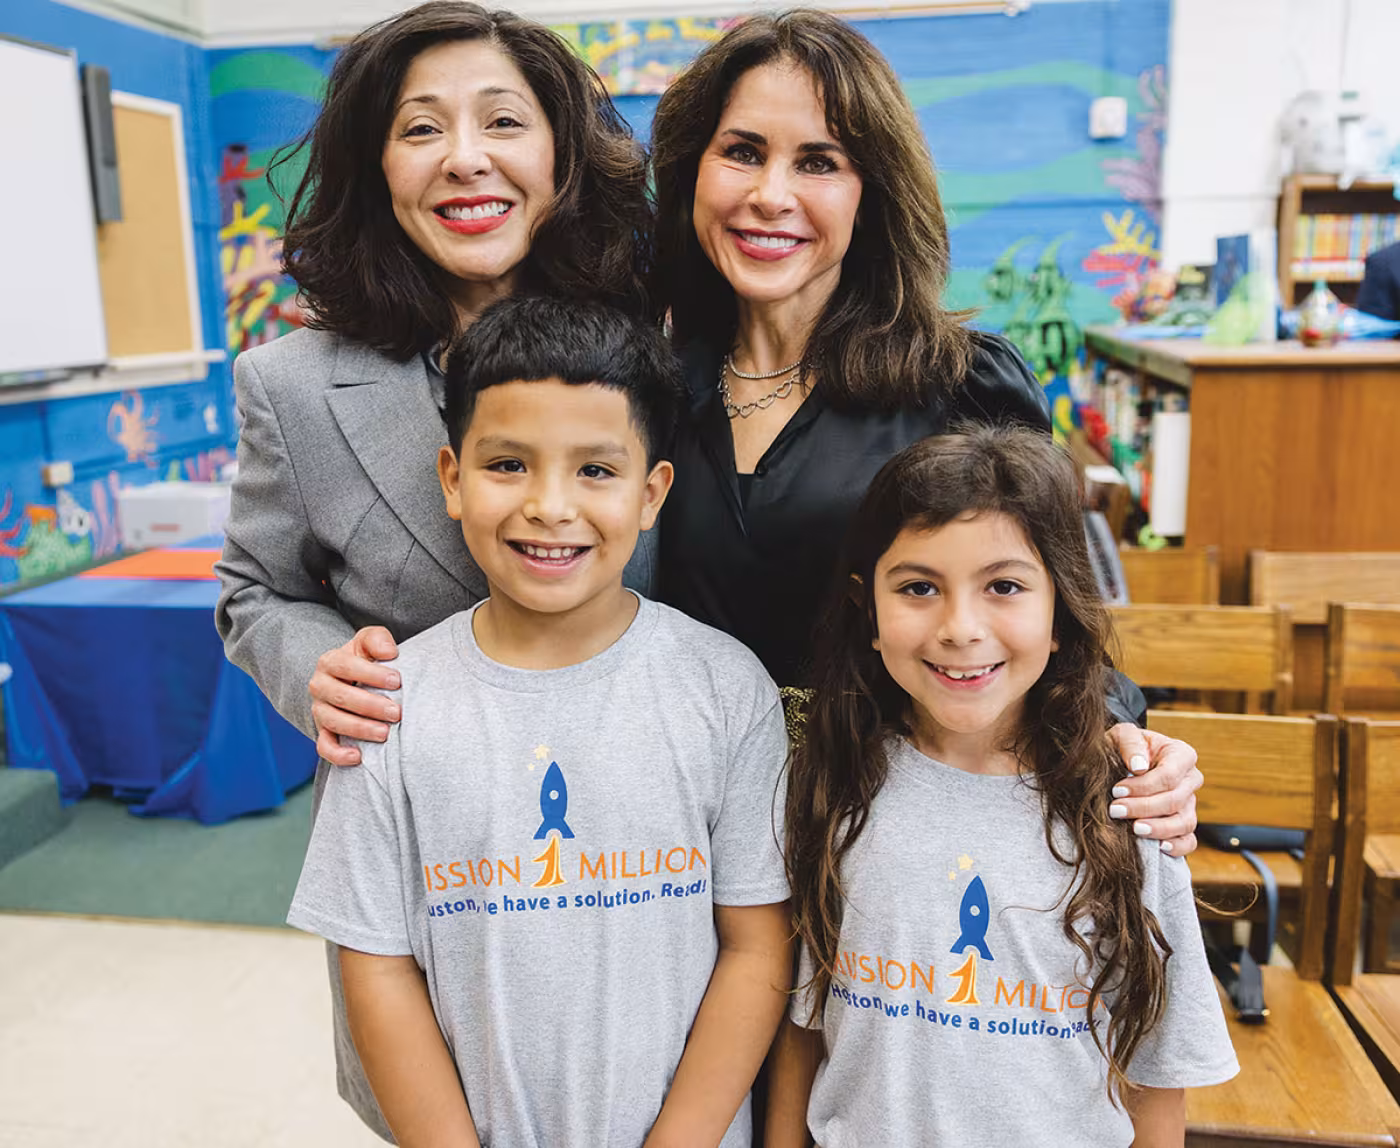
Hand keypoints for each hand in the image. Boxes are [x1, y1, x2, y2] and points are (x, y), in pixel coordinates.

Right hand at [308, 626, 401, 765]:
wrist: (350, 680)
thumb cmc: (365, 659)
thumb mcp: (368, 642)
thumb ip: (377, 639)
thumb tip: (389, 652)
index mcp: (330, 662)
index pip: (345, 666)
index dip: (370, 674)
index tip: (397, 681)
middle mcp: (320, 686)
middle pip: (341, 697)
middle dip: (370, 706)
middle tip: (397, 712)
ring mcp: (319, 710)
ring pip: (334, 722)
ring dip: (359, 729)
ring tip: (385, 733)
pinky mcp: (323, 732)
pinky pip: (324, 746)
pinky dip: (338, 754)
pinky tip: (358, 757)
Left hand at [1105, 724, 1200, 855]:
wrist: (1121, 761)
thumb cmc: (1123, 747)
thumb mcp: (1122, 735)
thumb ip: (1130, 744)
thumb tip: (1138, 767)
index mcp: (1181, 754)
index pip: (1169, 775)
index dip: (1143, 786)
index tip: (1117, 790)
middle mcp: (1191, 779)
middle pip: (1175, 800)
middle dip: (1144, 808)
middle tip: (1116, 811)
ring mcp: (1190, 803)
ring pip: (1185, 822)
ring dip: (1159, 828)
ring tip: (1134, 829)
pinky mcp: (1185, 823)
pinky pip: (1189, 840)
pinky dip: (1177, 846)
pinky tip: (1159, 847)